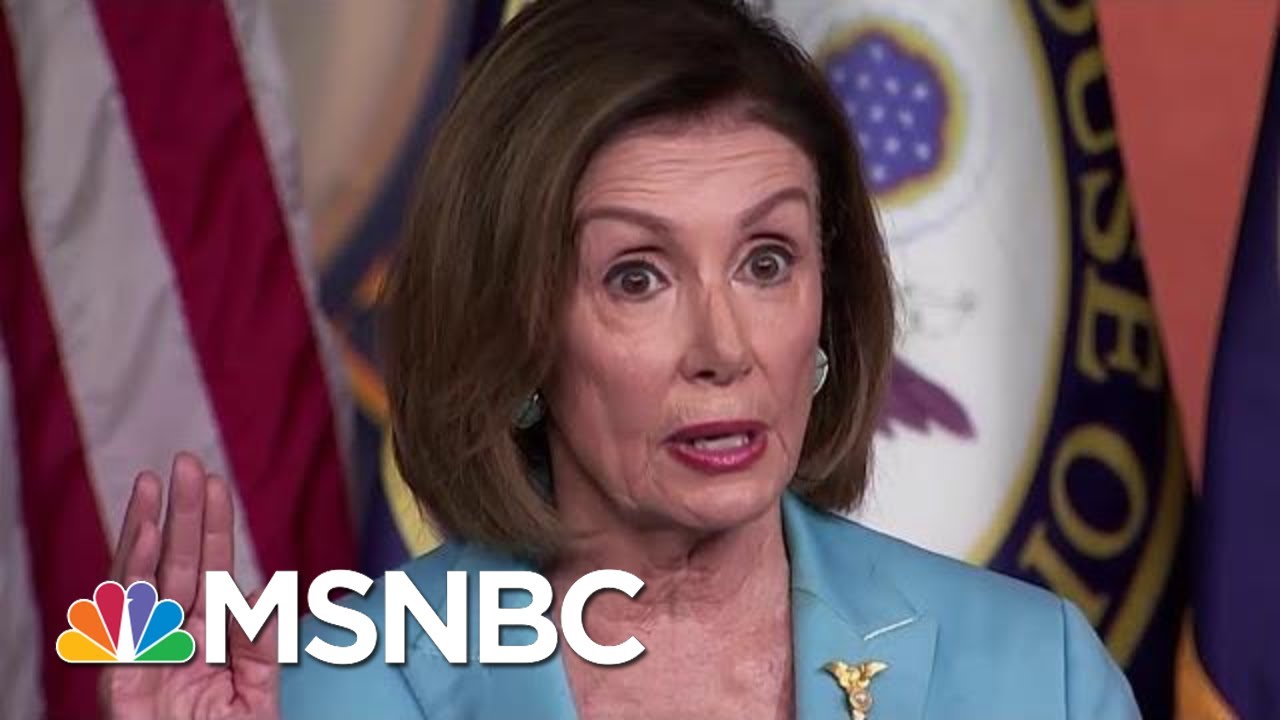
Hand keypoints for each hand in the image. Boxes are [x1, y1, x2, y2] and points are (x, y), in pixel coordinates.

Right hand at [99, 453, 279, 719]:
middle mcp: (173, 643)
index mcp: (208, 640)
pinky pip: (120, 638)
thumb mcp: (258, 697)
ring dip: (144, 539)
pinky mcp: (122, 691)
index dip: (211, 526)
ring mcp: (144, 663)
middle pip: (175, 567)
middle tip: (184, 462)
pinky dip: (124, 597)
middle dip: (179, 516)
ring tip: (151, 492)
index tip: (214, 481)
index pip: (209, 571)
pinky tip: (132, 556)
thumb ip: (262, 647)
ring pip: (140, 590)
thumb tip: (267, 589)